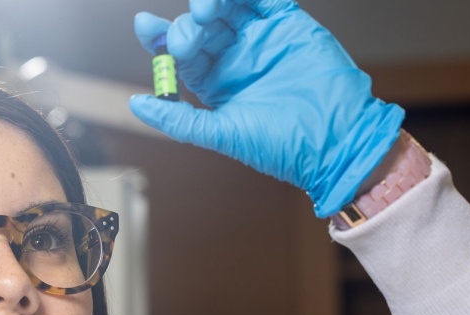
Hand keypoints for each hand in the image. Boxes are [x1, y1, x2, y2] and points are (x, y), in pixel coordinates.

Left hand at [129, 0, 404, 216]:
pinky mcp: (289, 24)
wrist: (335, 141)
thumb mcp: (221, 134)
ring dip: (213, 1)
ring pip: (229, 5)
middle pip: (200, 25)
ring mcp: (261, 38)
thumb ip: (178, 119)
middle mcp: (235, 56)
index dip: (159, 36)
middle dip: (188, 25)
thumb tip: (134, 104)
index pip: (179, 51)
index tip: (144, 25)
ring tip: (208, 10)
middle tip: (191, 38)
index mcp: (214, 81)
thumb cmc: (281, 145)